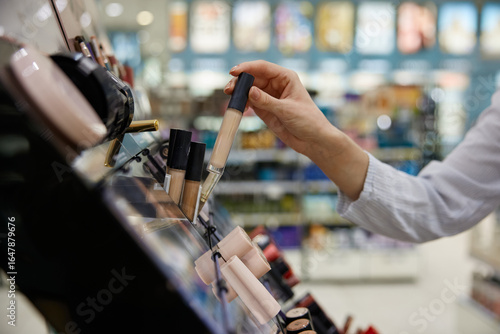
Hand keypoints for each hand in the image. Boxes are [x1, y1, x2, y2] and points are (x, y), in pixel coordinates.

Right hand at [224, 60, 368, 199]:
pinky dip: (242, 103)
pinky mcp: (264, 109)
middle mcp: (276, 84)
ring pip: (248, 89)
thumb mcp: (287, 110)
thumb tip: (249, 91)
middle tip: (229, 90)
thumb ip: (267, 101)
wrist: (313, 140)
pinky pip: (249, 102)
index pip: (262, 67)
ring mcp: (269, 96)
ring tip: (231, 98)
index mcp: (285, 77)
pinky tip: (238, 108)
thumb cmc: (308, 121)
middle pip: (252, 77)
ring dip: (238, 92)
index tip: (234, 72)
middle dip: (239, 82)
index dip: (247, 68)